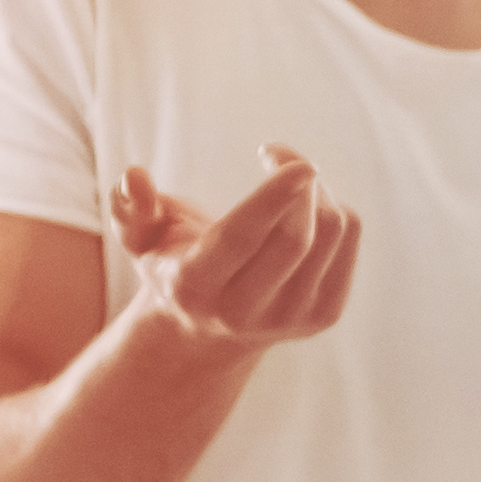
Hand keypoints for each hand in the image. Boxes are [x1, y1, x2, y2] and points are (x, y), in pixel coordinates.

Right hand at [108, 150, 358, 359]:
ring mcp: (289, 319)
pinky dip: (333, 206)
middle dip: (298, 182)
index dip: (273, 198)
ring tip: (288, 181)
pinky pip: (348, 236)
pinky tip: (302, 212)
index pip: (241, 239)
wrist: (208, 327)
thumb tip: (133, 177)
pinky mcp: (323, 314)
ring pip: (330, 232)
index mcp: (195, 287)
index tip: (299, 164)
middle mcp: (243, 313)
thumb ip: (132, 207)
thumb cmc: (172, 261)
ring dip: (316, 188)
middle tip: (276, 153)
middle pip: (294, 238)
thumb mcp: (142, 236)